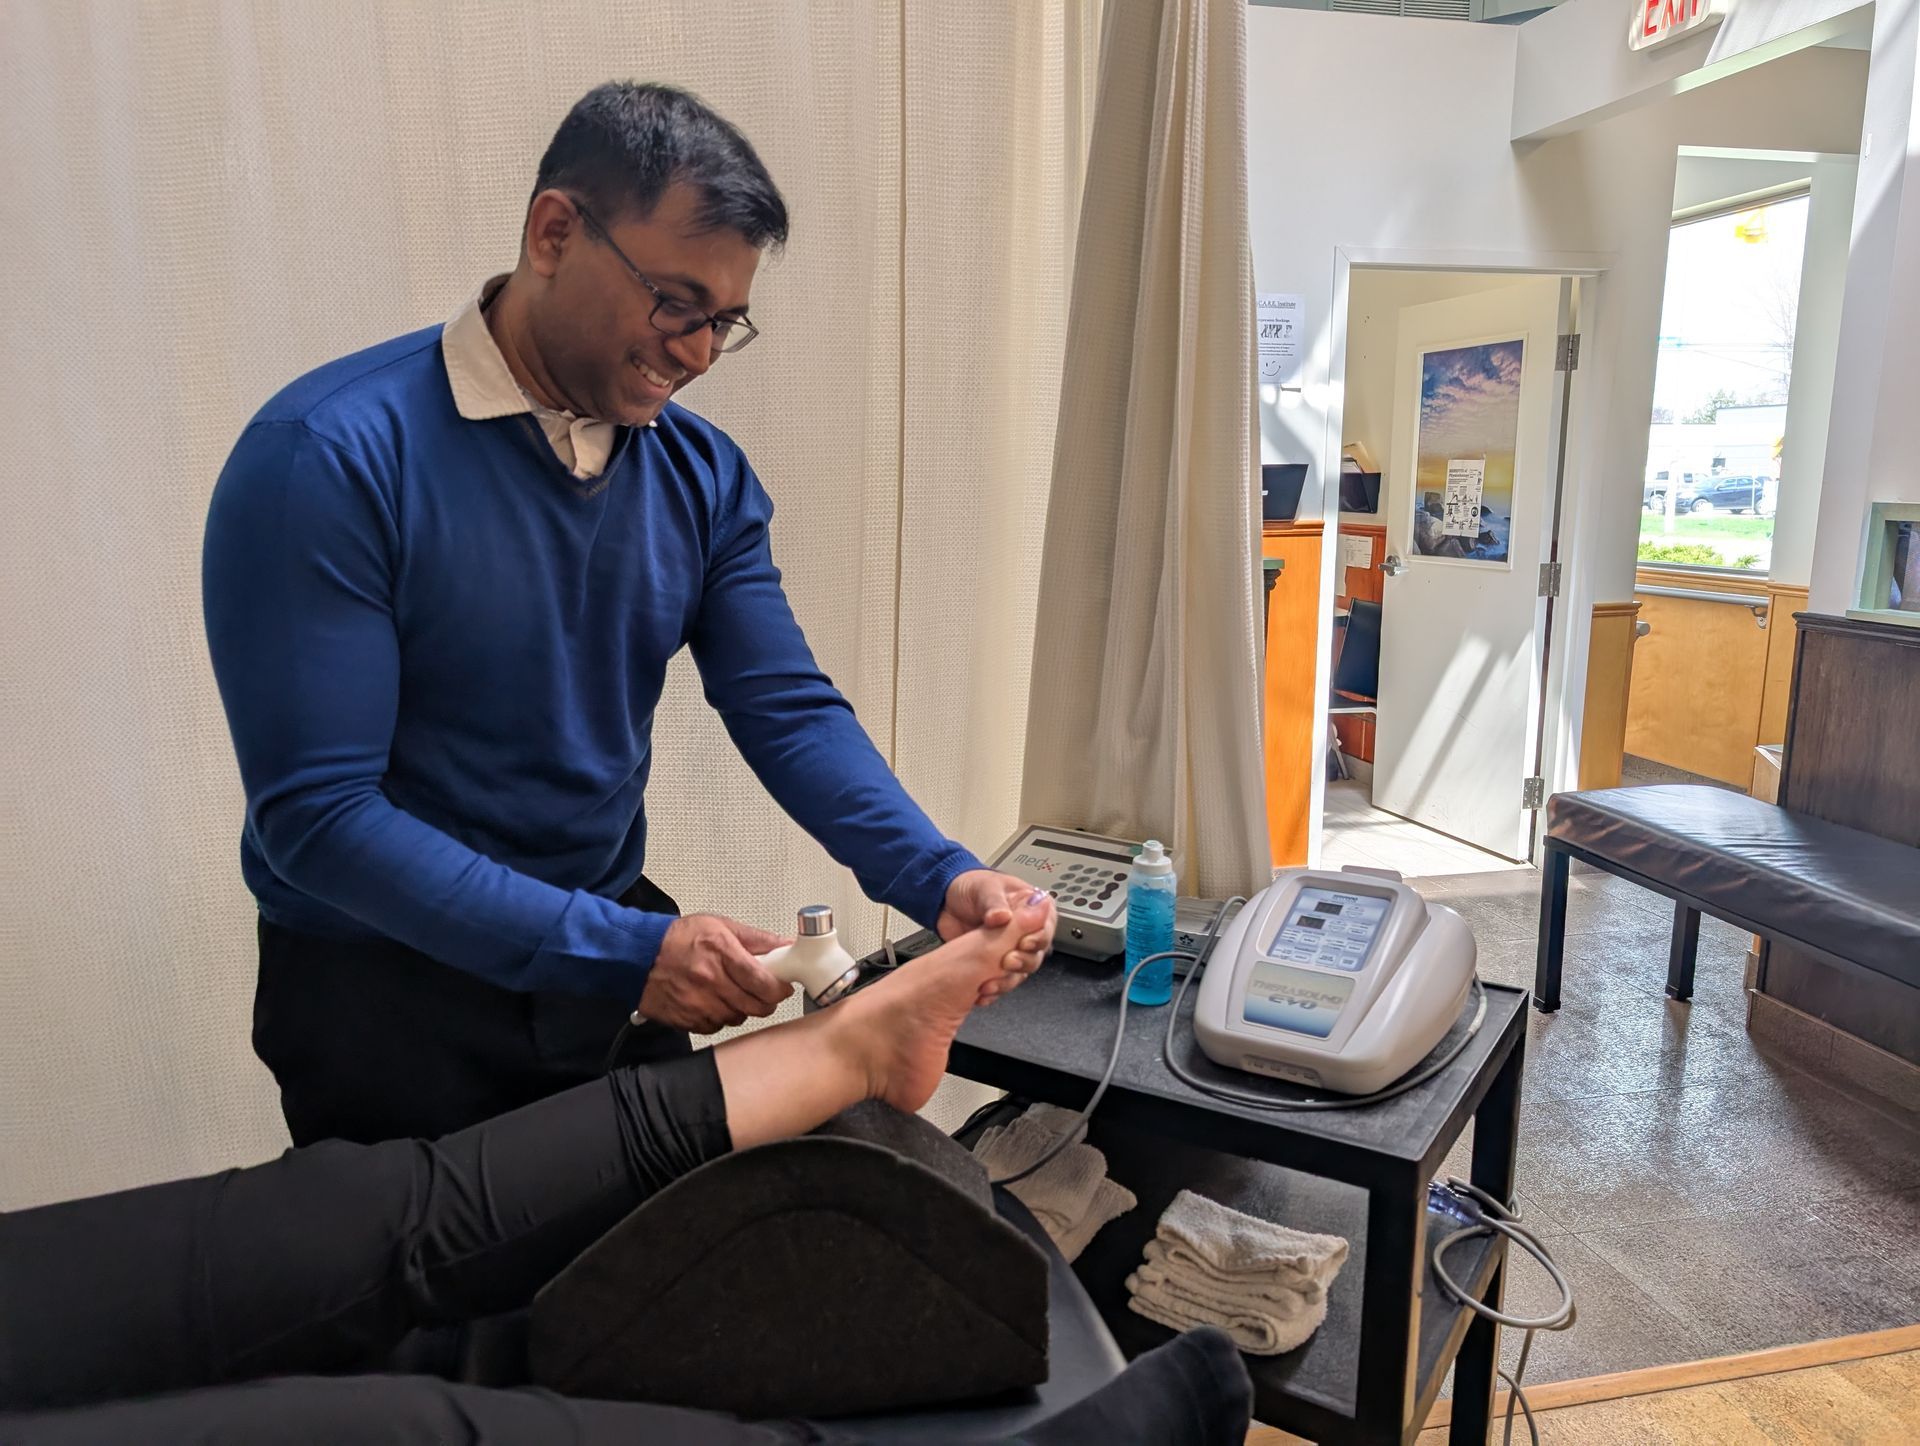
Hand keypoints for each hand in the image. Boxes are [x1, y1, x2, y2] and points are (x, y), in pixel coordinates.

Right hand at [639, 914, 793, 1032]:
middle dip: (766, 1001)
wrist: (638, 956)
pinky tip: (714, 1002)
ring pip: (738, 1018)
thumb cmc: (678, 939)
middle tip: (763, 992)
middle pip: (755, 1006)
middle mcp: (710, 980)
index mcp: (721, 952)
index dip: (779, 988)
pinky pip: (716, 1027)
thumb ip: (756, 939)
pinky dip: (720, 1018)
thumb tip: (785, 945)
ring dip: (742, 1009)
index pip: (763, 981)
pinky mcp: (686, 1020)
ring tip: (734, 993)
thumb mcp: (719, 926)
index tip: (782, 985)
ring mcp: (697, 1003)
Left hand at [938, 869, 1055, 1004]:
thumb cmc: (971, 886)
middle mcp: (1026, 930)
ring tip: (992, 980)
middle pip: (1036, 953)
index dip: (1038, 938)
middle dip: (1023, 961)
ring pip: (1021, 971)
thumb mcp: (985, 888)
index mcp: (1032, 907)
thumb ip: (994, 903)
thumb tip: (1003, 917)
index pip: (1046, 926)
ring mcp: (1011, 948)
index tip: (1024, 943)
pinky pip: (1002, 980)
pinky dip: (994, 987)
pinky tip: (983, 990)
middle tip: (1007, 961)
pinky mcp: (995, 962)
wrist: (944, 900)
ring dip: (1008, 979)